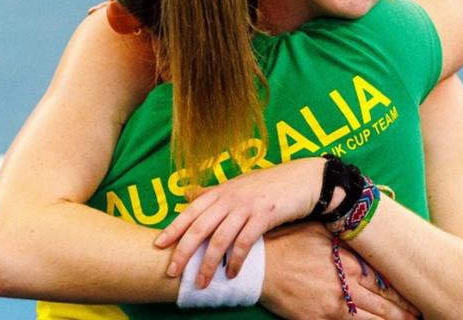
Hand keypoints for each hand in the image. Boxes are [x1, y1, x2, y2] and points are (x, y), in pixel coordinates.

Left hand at [154, 158, 325, 286]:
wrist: (304, 178)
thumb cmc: (271, 184)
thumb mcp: (239, 184)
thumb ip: (215, 192)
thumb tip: (188, 194)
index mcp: (222, 190)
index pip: (191, 210)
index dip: (173, 228)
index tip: (158, 245)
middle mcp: (230, 197)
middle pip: (200, 227)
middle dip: (184, 251)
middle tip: (173, 272)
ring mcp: (246, 206)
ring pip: (220, 239)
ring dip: (209, 263)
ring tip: (203, 282)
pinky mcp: (264, 216)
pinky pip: (245, 242)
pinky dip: (236, 260)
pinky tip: (233, 274)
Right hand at [260, 223, 421, 319]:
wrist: (259, 265)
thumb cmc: (289, 242)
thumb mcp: (321, 231)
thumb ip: (347, 238)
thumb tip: (370, 235)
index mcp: (349, 263)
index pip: (386, 282)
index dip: (405, 292)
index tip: (419, 296)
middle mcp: (346, 287)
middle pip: (386, 306)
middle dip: (406, 313)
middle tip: (422, 316)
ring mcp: (333, 307)